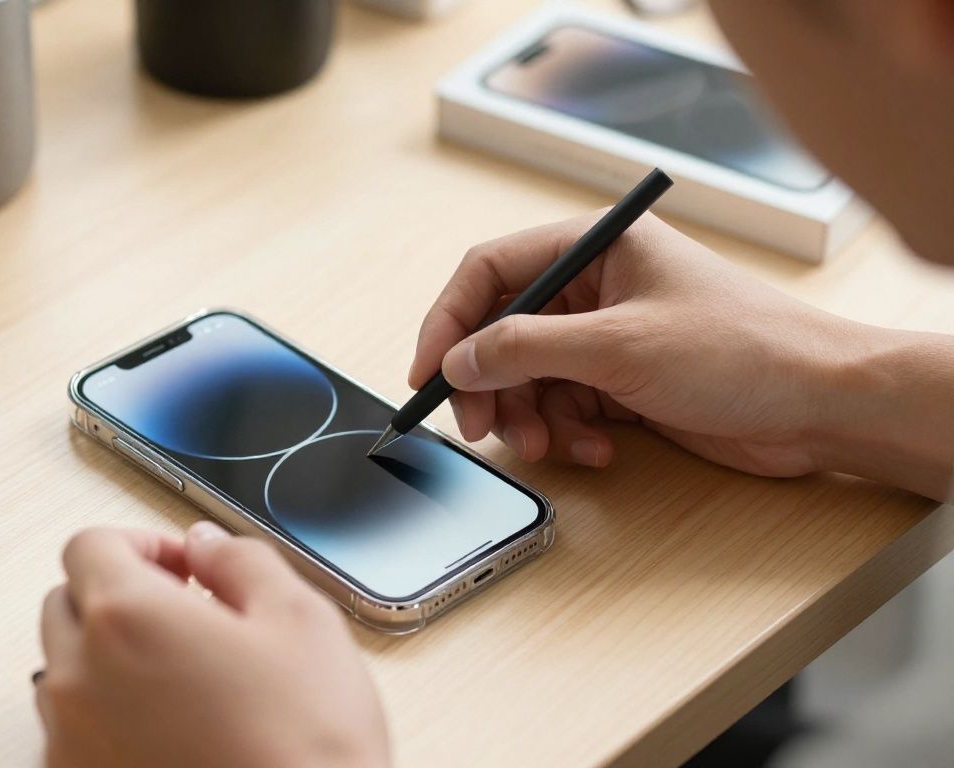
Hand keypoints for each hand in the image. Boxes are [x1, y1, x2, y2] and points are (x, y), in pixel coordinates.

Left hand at [36, 524, 389, 767]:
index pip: (90, 545)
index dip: (142, 544)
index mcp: (127, 617)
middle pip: (69, 601)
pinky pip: (72, 732)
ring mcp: (71, 740)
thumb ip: (241, 561)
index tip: (183, 567)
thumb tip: (207, 545)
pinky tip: (171, 732)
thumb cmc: (304, 747)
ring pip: (64, 670)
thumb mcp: (300, 621)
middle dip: (121, 595)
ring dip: (107, 657)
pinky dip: (106, 718)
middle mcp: (79, 677)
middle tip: (187, 618)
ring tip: (180, 679)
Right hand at [410, 212, 862, 478]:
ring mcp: (608, 336)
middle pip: (502, 331)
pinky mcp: (623, 382)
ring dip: (529, 417)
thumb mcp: (620, 346)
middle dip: (489, 383)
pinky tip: (600, 449)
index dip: (449, 322)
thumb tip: (457, 359)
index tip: (427, 373)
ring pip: (529, 377)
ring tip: (550, 446)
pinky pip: (564, 406)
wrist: (821, 406)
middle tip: (480, 428)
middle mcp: (595, 286)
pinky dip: (569, 433)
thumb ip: (527, 348)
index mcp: (594, 248)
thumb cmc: (742, 350)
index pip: (491, 272)